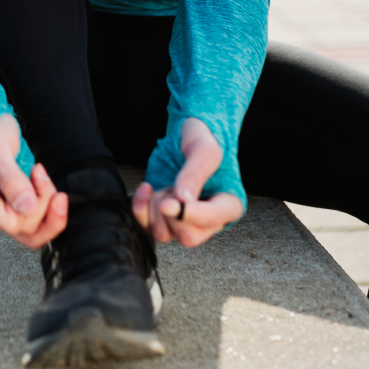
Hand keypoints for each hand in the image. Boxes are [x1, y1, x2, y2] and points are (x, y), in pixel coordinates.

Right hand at [0, 114, 67, 248]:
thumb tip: (26, 208)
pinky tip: (43, 180)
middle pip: (26, 231)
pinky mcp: (16, 206)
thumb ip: (10, 178)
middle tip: (40, 172)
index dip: (31, 204)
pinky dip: (48, 201)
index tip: (37, 171)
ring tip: (42, 175)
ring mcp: (3, 211)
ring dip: (49, 205)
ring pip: (35, 230)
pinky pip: (37, 219)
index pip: (10, 222)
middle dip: (44, 203)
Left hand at [132, 117, 242, 247]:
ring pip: (164, 234)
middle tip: (172, 186)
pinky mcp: (162, 218)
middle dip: (172, 211)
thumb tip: (183, 202)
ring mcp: (183, 220)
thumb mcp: (204, 149)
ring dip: (157, 207)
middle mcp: (208, 219)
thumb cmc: (203, 138)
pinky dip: (140, 208)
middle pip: (188, 236)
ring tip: (167, 185)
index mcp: (228, 204)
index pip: (212, 220)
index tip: (171, 203)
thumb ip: (194, 175)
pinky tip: (146, 188)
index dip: (190, 214)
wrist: (186, 132)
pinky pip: (146, 227)